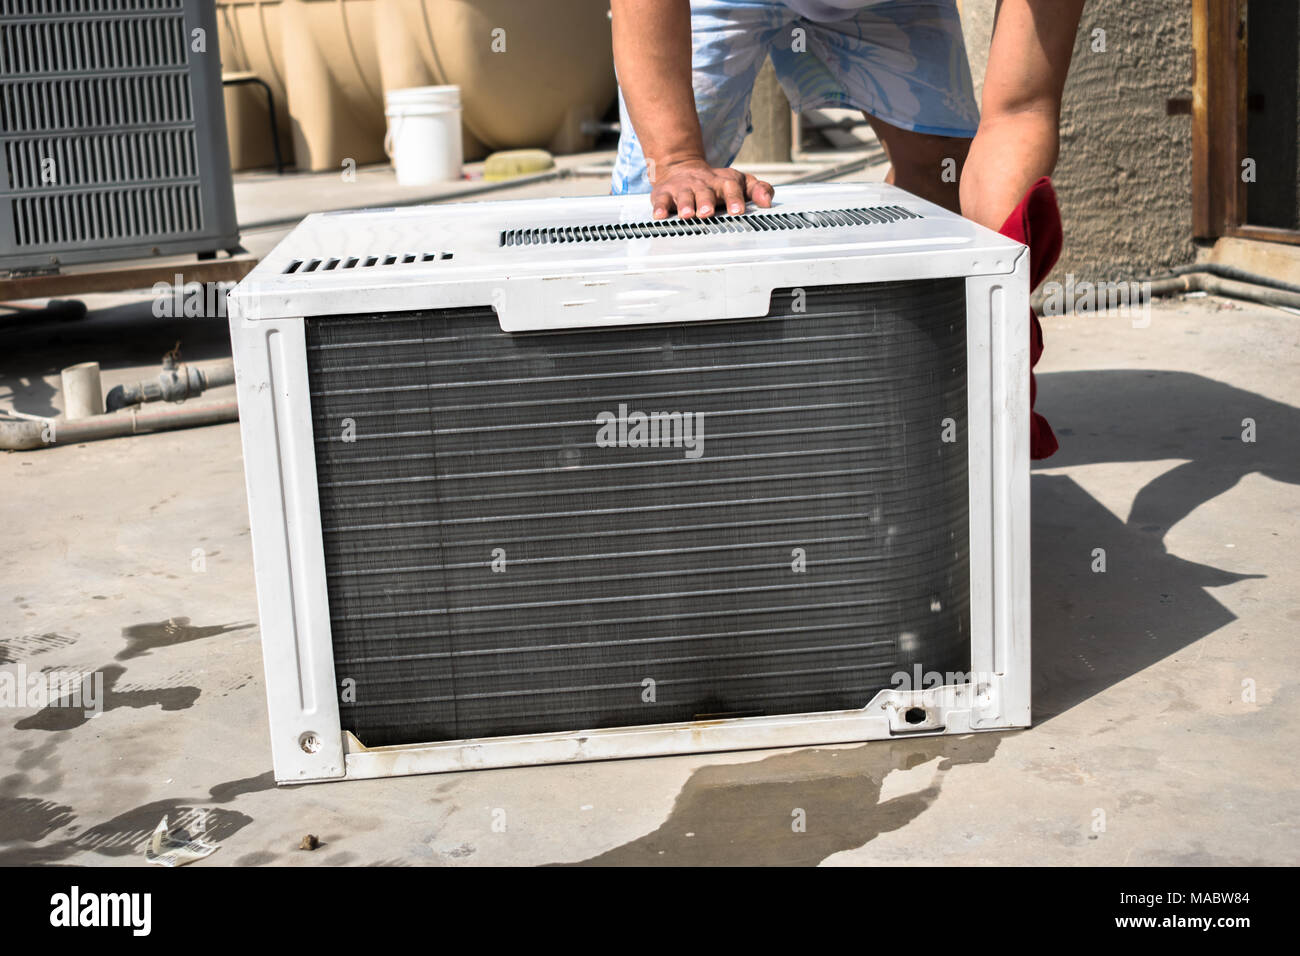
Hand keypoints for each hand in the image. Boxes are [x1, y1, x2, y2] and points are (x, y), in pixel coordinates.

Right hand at [649, 158, 774, 219]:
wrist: (682, 169)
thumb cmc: (714, 182)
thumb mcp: (740, 182)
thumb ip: (758, 190)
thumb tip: (768, 202)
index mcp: (723, 183)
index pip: (731, 188)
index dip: (735, 199)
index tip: (738, 210)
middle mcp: (703, 185)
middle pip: (705, 193)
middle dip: (706, 202)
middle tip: (708, 212)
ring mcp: (683, 189)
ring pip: (684, 196)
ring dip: (686, 205)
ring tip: (687, 214)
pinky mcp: (665, 194)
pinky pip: (661, 200)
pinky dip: (660, 207)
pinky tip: (660, 215)